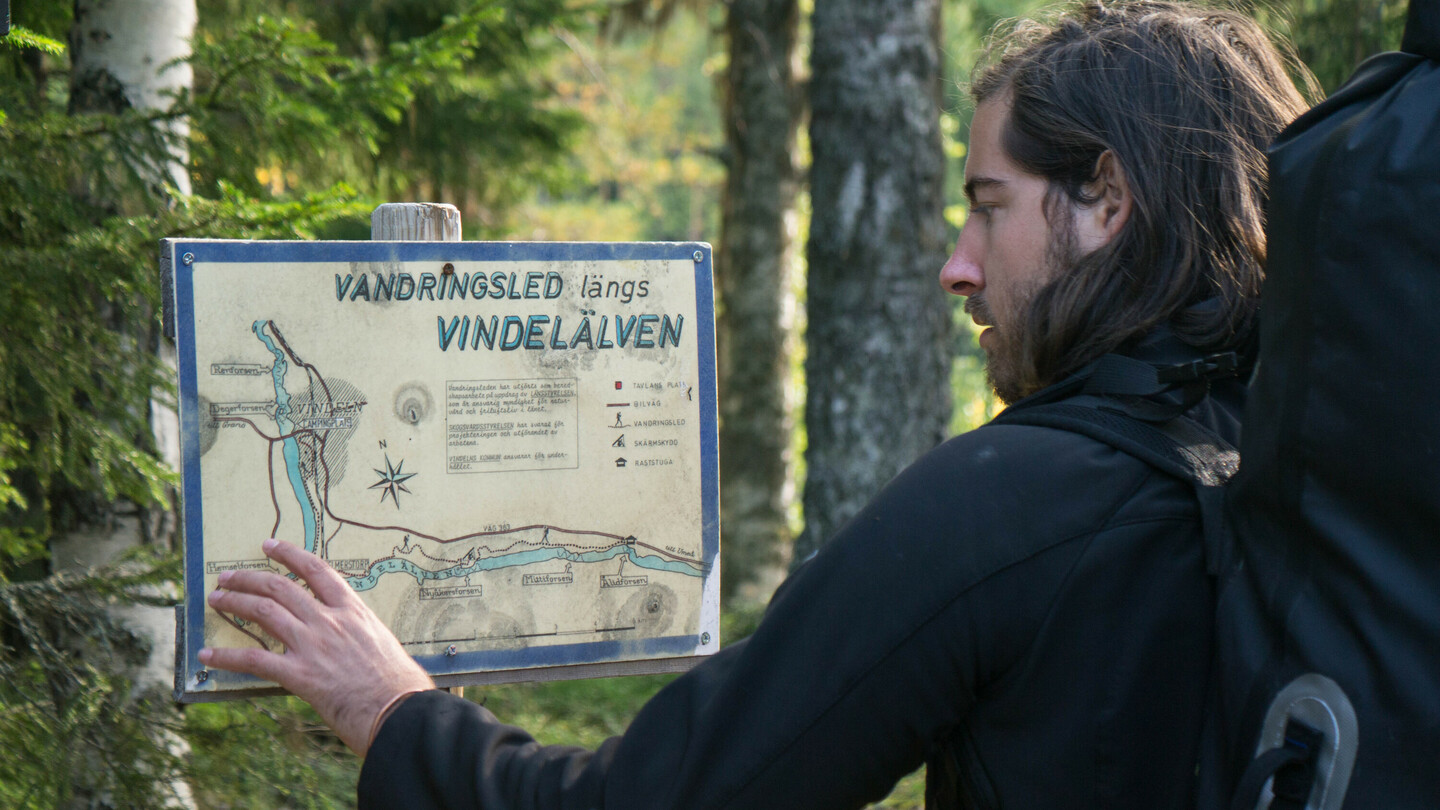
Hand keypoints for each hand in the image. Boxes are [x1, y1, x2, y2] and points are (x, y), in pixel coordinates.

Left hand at [199, 538, 434, 755]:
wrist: (398, 709)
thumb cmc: (400, 682)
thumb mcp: (382, 641)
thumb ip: (359, 632)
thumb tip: (349, 636)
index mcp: (353, 610)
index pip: (316, 571)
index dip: (289, 555)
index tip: (269, 546)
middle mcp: (329, 621)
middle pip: (280, 588)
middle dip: (249, 578)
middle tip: (228, 576)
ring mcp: (312, 645)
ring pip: (264, 612)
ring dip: (235, 603)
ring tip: (216, 599)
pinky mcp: (299, 675)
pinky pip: (254, 660)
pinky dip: (227, 657)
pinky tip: (207, 656)